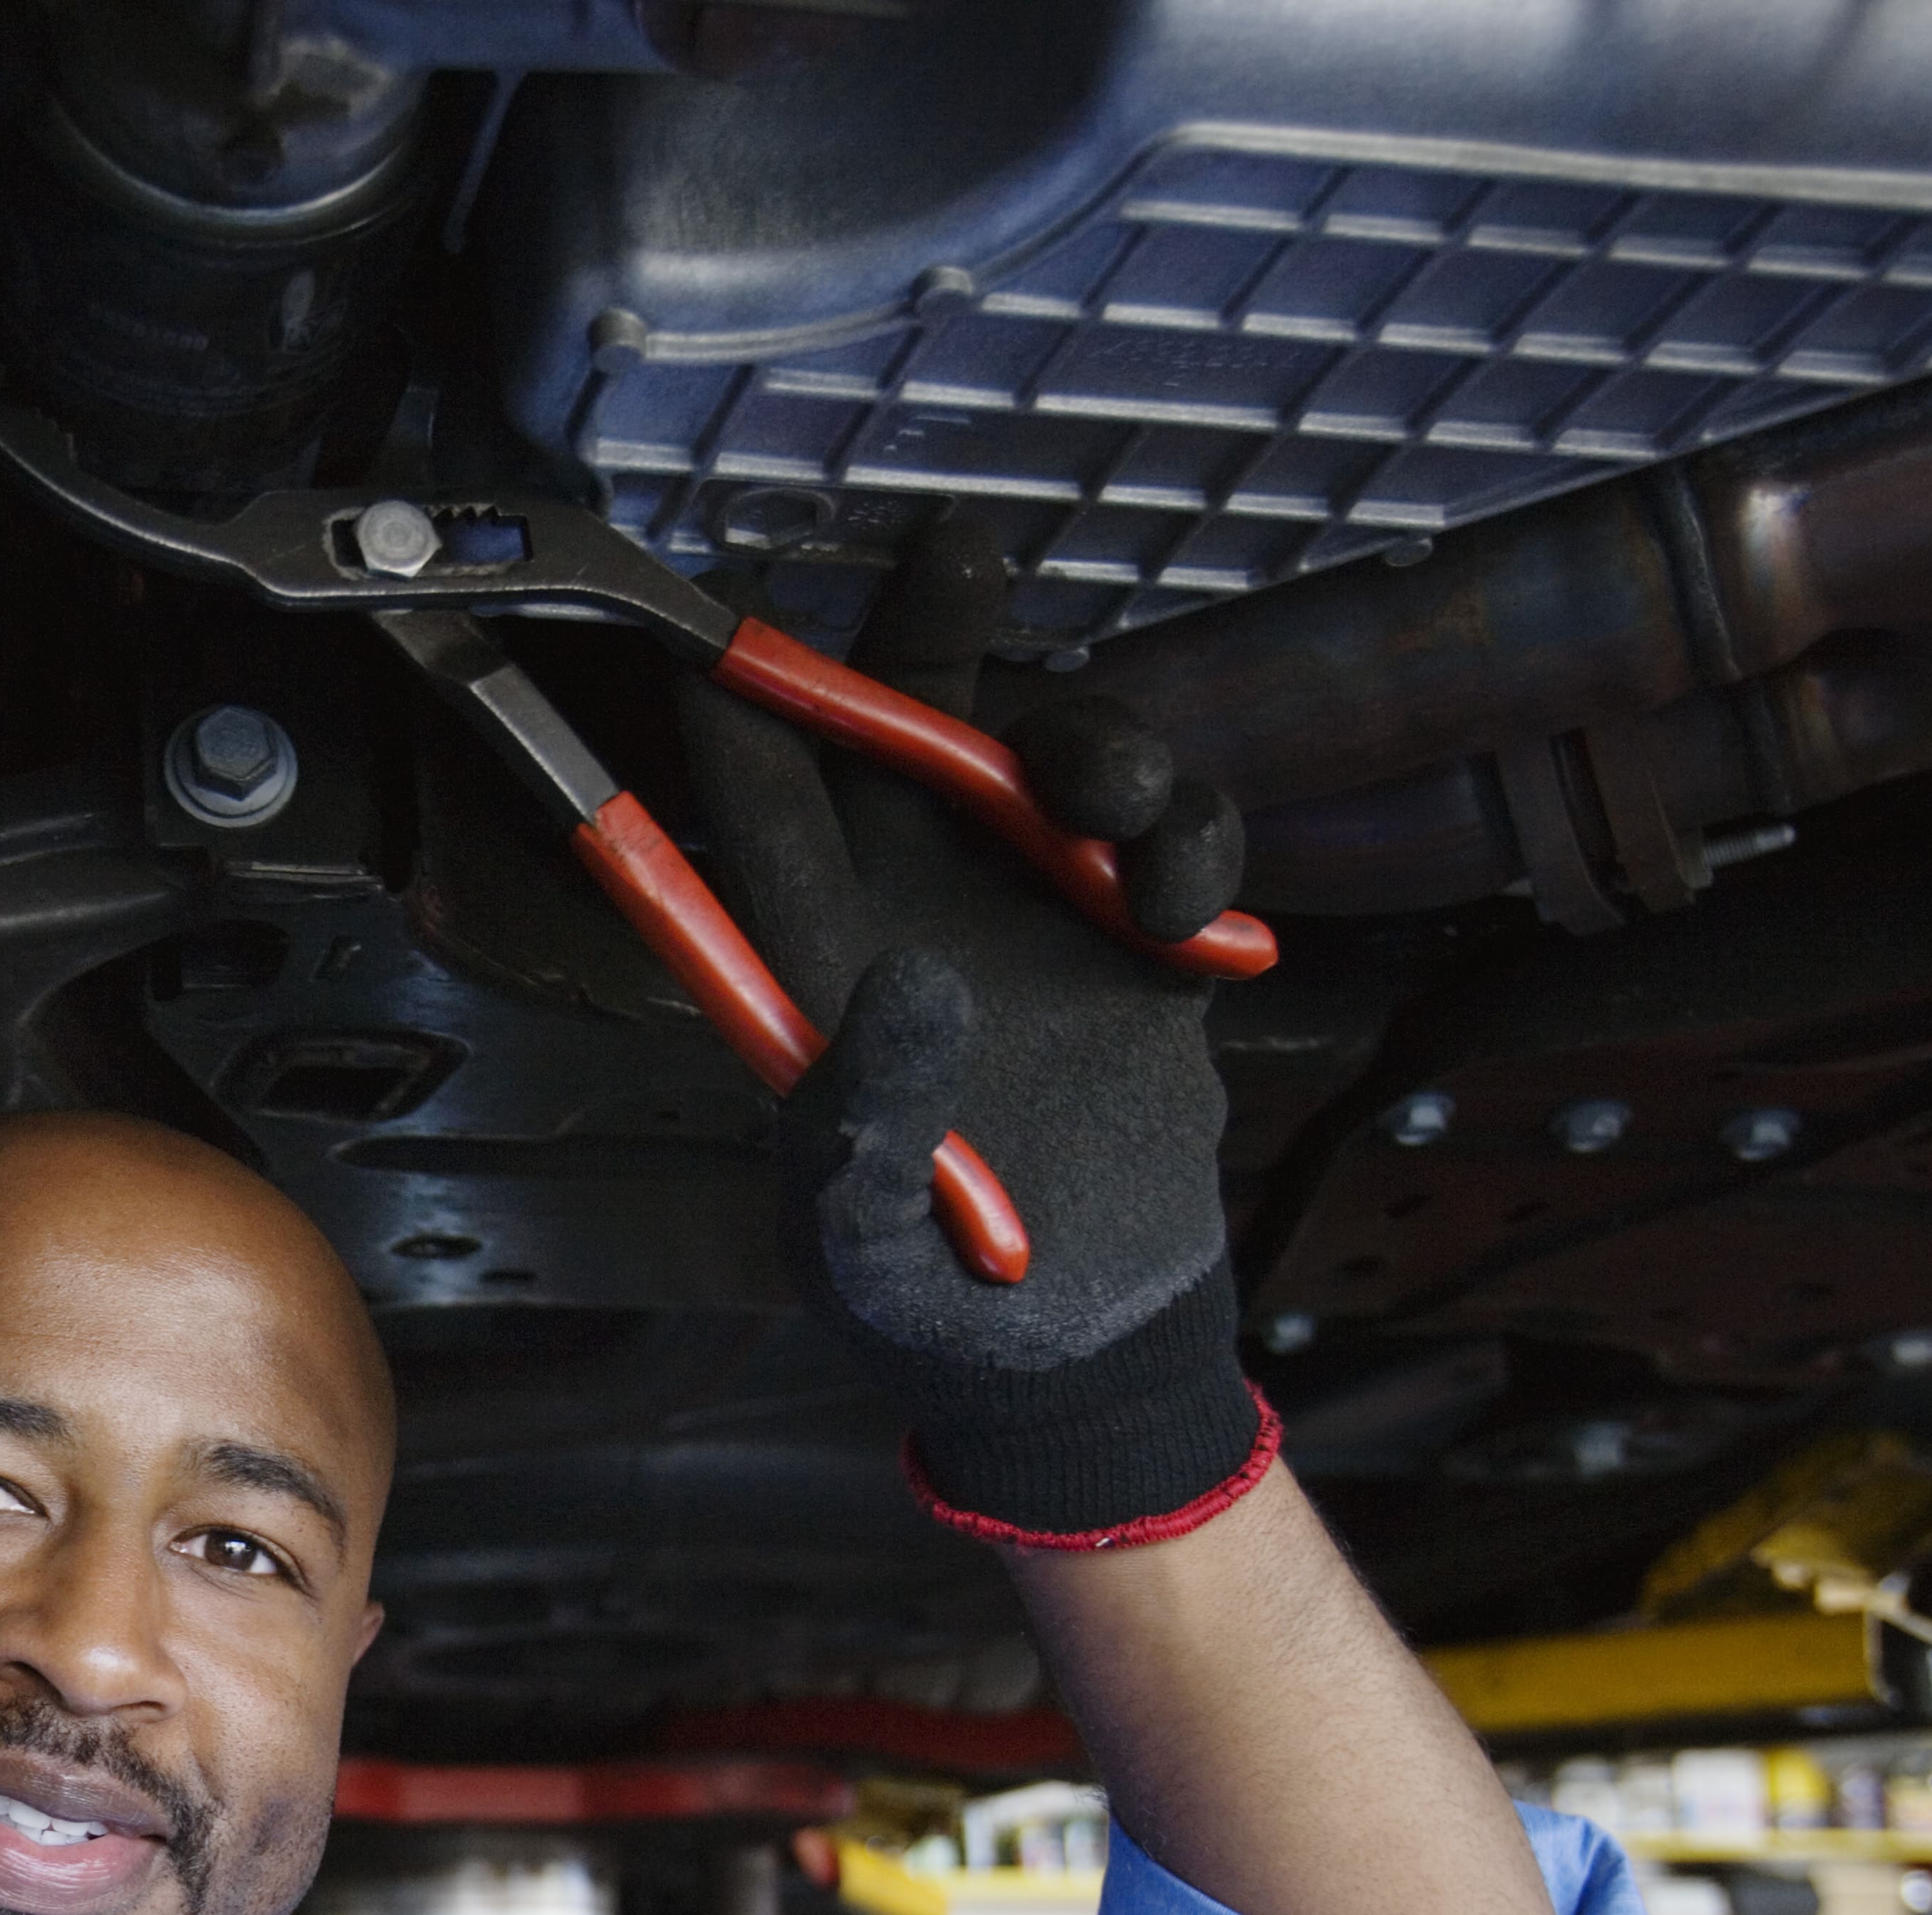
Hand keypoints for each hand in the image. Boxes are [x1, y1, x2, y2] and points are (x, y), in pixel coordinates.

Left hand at [679, 520, 1275, 1546]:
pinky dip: (1188, 841)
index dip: (750, 718)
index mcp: (819, 974)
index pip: (766, 819)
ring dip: (1096, 747)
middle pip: (907, 736)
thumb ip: (864, 1131)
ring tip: (1122, 815)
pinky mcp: (1132, 942)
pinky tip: (1184, 927)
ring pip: (1049, 761)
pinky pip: (1164, 833)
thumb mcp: (865, 1252)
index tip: (743, 628)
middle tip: (957, 545)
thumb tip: (911, 982)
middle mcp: (916, 917)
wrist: (1082, 1350)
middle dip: (928, 634)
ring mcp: (1028, 918)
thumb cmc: (937, 1312)